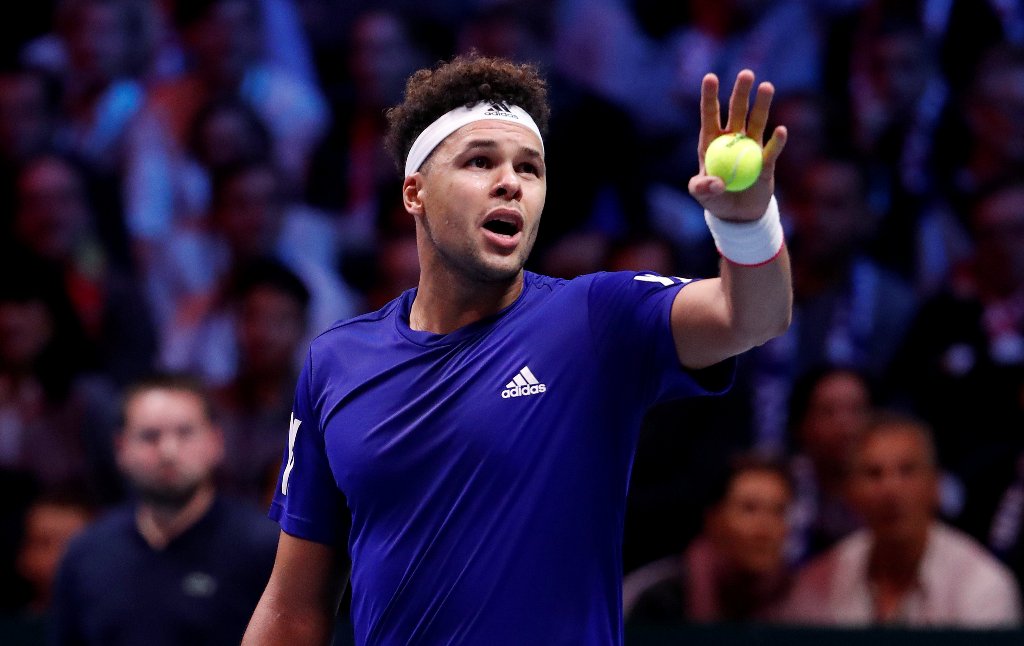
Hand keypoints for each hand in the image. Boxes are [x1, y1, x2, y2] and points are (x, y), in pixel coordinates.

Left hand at [688, 69, 786, 221]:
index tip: (710, 76)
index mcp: (712, 142)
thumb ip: (702, 188)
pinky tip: (780, 131)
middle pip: (737, 112)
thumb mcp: (701, 196)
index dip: (710, 96)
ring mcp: (751, 148)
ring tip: (767, 86)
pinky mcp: (766, 162)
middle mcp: (733, 139)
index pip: (710, 115)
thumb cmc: (715, 201)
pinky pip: (772, 150)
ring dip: (762, 105)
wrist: (738, 215)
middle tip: (746, 73)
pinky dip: (777, 142)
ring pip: (757, 122)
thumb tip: (717, 183)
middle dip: (741, 93)